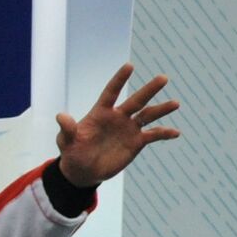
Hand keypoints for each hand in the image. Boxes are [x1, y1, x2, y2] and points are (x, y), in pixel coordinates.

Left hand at [56, 63, 179, 186]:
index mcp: (101, 112)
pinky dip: (164, 133)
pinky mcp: (136, 142)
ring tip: (175, 103)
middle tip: (163, 78)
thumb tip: (61, 116)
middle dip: (149, 90)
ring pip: (148, 115)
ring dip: (161, 109)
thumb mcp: (67, 142)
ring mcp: (129, 128)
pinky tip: (176, 133)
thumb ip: (67, 129)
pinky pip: (153, 135)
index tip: (129, 66)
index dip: (119, 80)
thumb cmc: (73, 152)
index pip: (111, 92)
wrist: (83, 171)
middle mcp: (118, 117)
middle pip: (136, 100)